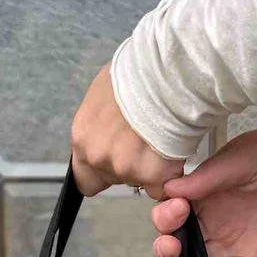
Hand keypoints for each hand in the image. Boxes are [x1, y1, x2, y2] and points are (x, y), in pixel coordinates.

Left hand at [69, 64, 180, 196]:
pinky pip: (163, 184)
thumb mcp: (104, 92)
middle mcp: (98, 157)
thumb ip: (100, 121)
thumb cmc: (137, 72)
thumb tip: (109, 125)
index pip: (85, 179)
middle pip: (116, 178)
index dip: (103, 174)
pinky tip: (174, 145)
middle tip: (146, 139)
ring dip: (152, 166)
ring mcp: (125, 169)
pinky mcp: (153, 175)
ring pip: (141, 181)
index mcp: (82, 138)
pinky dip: (171, 172)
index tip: (116, 163)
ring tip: (162, 134)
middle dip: (131, 165)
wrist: (166, 73)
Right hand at [151, 129, 256, 256]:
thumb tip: (171, 189)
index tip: (177, 210)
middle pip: (178, 242)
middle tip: (172, 245)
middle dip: (165, 247)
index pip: (172, 212)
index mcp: (203, 195)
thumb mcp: (239, 158)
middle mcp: (213, 221)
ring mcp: (232, 242)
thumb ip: (207, 177)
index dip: (166, 216)